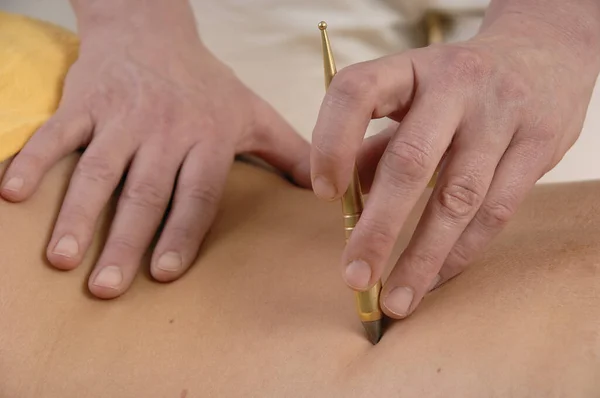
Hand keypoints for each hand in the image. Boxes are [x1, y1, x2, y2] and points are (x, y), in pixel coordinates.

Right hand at [0, 2, 309, 298]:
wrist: (153, 28)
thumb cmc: (206, 83)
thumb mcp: (254, 112)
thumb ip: (289, 152)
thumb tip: (326, 192)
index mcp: (208, 137)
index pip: (197, 193)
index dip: (182, 232)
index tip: (164, 272)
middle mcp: (165, 129)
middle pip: (145, 192)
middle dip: (125, 241)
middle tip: (108, 288)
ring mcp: (121, 116)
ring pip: (98, 170)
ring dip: (76, 215)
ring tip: (61, 260)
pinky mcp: (84, 101)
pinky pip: (55, 134)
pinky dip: (33, 162)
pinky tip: (11, 196)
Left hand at [311, 6, 599, 317]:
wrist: (543, 55)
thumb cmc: (457, 86)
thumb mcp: (413, 95)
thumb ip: (377, 141)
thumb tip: (346, 197)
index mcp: (411, 68)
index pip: (358, 92)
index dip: (332, 142)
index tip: (325, 195)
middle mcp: (457, 85)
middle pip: (410, 161)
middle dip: (378, 228)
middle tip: (354, 277)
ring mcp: (502, 115)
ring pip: (458, 198)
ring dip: (422, 257)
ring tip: (395, 300)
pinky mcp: (539, 145)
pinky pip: (496, 211)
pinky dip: (460, 252)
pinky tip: (434, 279)